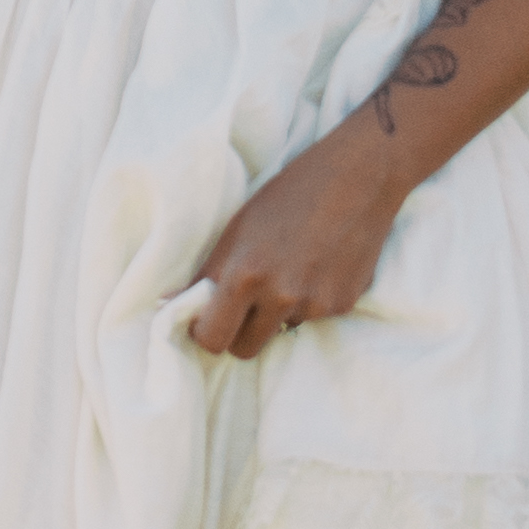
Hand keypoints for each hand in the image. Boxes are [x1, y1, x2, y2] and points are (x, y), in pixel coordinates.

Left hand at [184, 135, 397, 355]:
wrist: (358, 178)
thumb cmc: (288, 194)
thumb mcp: (237, 228)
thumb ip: (209, 273)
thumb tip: (171, 305)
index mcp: (245, 274)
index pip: (212, 339)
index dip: (205, 333)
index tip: (206, 320)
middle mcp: (280, 297)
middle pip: (244, 349)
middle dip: (237, 334)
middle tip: (241, 308)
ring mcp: (315, 305)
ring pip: (280, 330)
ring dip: (277, 313)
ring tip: (290, 267)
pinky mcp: (343, 305)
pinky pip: (312, 316)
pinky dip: (310, 300)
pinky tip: (318, 264)